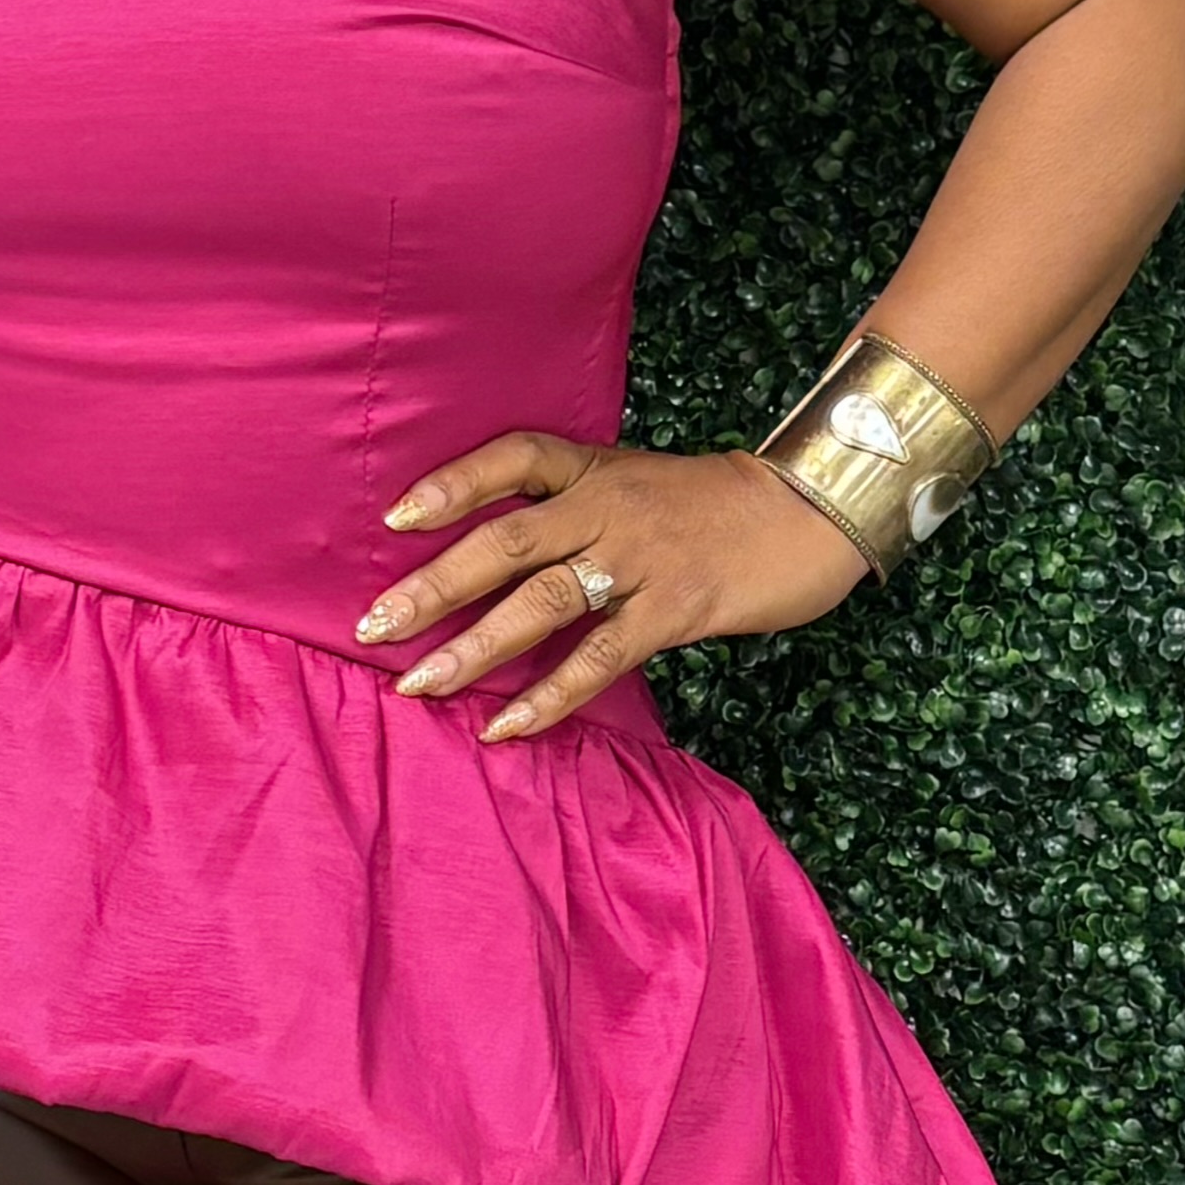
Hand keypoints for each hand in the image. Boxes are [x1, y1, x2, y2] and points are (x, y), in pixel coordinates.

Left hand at [353, 432, 864, 739]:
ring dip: (475, 647)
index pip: (513, 458)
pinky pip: (599, 657)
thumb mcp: (636, 483)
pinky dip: (549, 695)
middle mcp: (609, 506)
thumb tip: (493, 561)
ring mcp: (641, 558)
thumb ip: (572, 509)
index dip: (452, 484)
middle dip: (434, 586)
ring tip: (420, 686)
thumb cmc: (712, 506)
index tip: (395, 518)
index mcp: (596, 468)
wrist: (809, 512)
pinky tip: (507, 726)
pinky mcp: (674, 609)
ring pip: (542, 601)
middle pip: (506, 541)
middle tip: (374, 626)